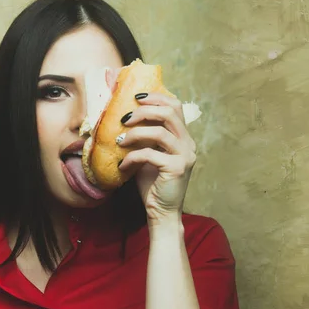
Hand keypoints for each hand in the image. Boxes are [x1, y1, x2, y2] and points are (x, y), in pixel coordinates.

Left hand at [117, 92, 196, 221]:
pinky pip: (150, 154)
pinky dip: (132, 157)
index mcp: (183, 137)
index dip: (156, 98)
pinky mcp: (177, 168)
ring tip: (120, 140)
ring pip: (160, 132)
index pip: (175, 106)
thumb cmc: (153, 183)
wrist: (162, 211)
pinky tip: (123, 164)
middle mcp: (188, 144)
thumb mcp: (149, 154)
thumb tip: (123, 117)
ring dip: (135, 133)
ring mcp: (185, 156)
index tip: (136, 98)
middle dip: (144, 111)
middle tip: (125, 118)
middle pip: (170, 113)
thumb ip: (145, 136)